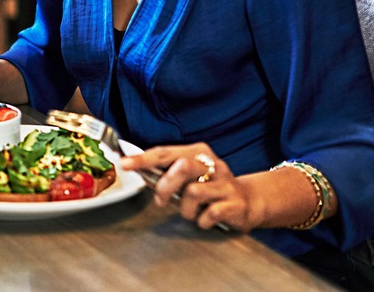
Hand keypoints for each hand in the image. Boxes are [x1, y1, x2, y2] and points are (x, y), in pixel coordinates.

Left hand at [120, 143, 262, 231]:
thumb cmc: (210, 187)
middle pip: (182, 167)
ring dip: (185, 209)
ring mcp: (226, 184)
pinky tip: (205, 219)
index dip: (143, 159)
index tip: (124, 164)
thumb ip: (166, 171)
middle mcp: (213, 165)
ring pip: (194, 192)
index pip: (165, 152)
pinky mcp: (235, 204)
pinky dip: (202, 221)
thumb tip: (135, 168)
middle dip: (165, 186)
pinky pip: (210, 214)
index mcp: (197, 152)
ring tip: (190, 212)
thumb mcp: (189, 174)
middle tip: (161, 200)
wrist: (249, 201)